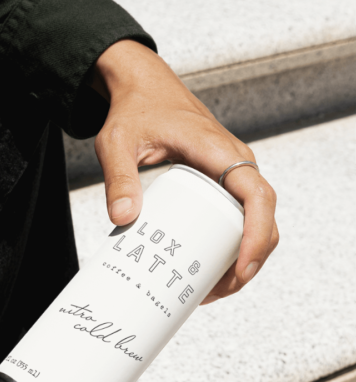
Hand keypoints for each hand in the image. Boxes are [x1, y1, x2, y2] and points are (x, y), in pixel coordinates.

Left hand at [89, 39, 278, 302]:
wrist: (142, 87)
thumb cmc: (135, 109)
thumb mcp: (118, 142)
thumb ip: (118, 178)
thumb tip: (123, 219)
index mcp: (220, 151)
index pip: (258, 196)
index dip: (257, 236)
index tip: (241, 270)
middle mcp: (235, 163)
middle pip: (263, 219)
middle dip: (248, 262)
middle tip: (214, 294)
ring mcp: (232, 173)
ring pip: (254, 223)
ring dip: (240, 260)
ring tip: (208, 291)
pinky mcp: (222, 182)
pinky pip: (238, 217)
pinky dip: (231, 247)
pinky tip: (208, 270)